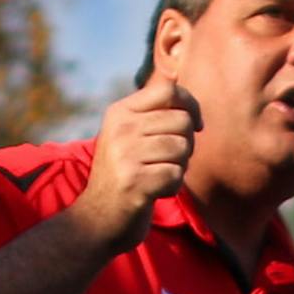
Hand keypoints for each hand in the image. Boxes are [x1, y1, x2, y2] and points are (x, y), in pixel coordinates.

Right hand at [70, 74, 201, 254]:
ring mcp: (125, 155)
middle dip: (187, 144)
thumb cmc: (124, 175)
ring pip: (183, 148)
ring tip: (158, 175)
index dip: (192, 105)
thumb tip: (176, 75)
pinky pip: (176, 175)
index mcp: (119, 112)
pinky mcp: (134, 182)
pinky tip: (155, 192)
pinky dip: (173, 187)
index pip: (169, 90)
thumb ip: (151, 111)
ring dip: (179, 167)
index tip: (196, 125)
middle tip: (169, 160)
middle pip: (183, 121)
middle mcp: (120, 129)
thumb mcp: (128, 135)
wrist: (97, 219)